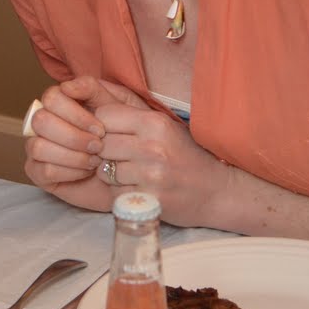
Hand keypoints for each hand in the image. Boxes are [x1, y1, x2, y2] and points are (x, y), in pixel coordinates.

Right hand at [22, 76, 139, 208]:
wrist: (130, 165)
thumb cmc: (121, 130)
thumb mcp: (114, 103)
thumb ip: (90, 88)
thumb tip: (66, 86)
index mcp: (58, 101)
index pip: (51, 98)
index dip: (75, 115)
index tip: (100, 129)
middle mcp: (42, 122)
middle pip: (41, 121)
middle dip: (73, 137)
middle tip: (99, 146)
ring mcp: (36, 147)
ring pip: (38, 147)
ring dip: (72, 156)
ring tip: (95, 160)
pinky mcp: (39, 173)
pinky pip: (43, 171)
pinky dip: (69, 172)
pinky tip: (86, 171)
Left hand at [95, 96, 230, 224]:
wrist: (217, 192)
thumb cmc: (186, 156)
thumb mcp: (164, 127)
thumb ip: (132, 117)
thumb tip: (91, 110)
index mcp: (155, 122)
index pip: (104, 116)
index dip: (102, 126)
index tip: (111, 134)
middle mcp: (151, 147)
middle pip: (100, 144)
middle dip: (103, 151)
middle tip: (118, 157)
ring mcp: (150, 175)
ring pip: (103, 170)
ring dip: (110, 174)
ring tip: (129, 173)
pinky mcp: (149, 199)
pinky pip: (114, 193)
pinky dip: (119, 192)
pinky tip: (136, 188)